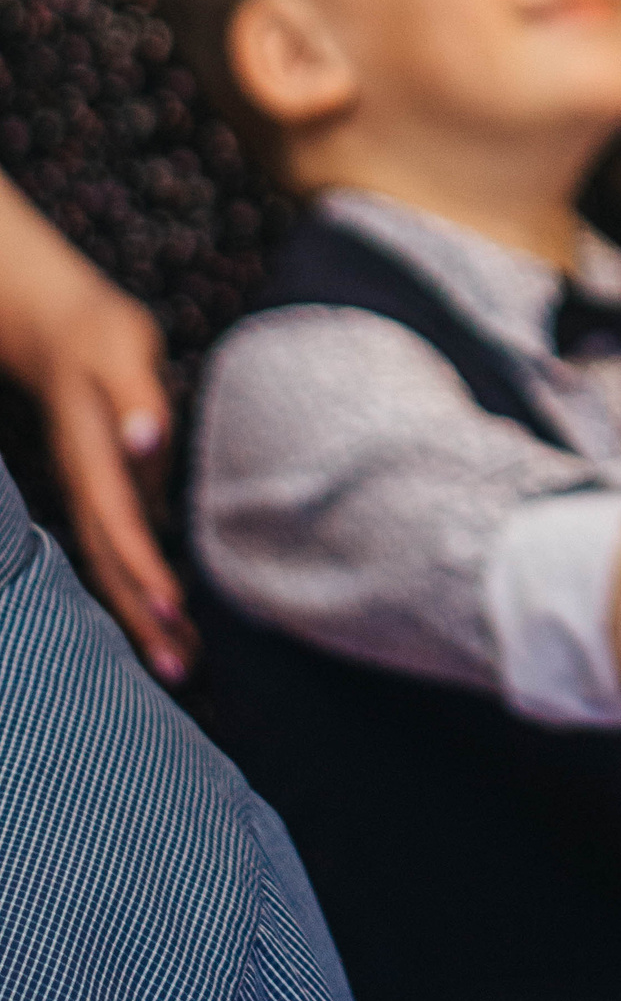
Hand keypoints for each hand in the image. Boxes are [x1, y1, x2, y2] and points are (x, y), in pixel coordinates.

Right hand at [0, 209, 190, 682]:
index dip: (143, 570)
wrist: (61, 329)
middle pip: (111, 565)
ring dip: (142, 615)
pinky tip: (166, 617)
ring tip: (180, 665)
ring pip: (112, 567)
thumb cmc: (100, 335)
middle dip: (143, 619)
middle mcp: (88, 487)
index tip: (173, 609)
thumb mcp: (123, 351)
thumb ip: (137, 396)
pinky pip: (121, 551)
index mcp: (93, 460)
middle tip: (180, 671)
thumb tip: (146, 438)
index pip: (119, 526)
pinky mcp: (105, 492)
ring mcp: (92, 494)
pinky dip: (141, 587)